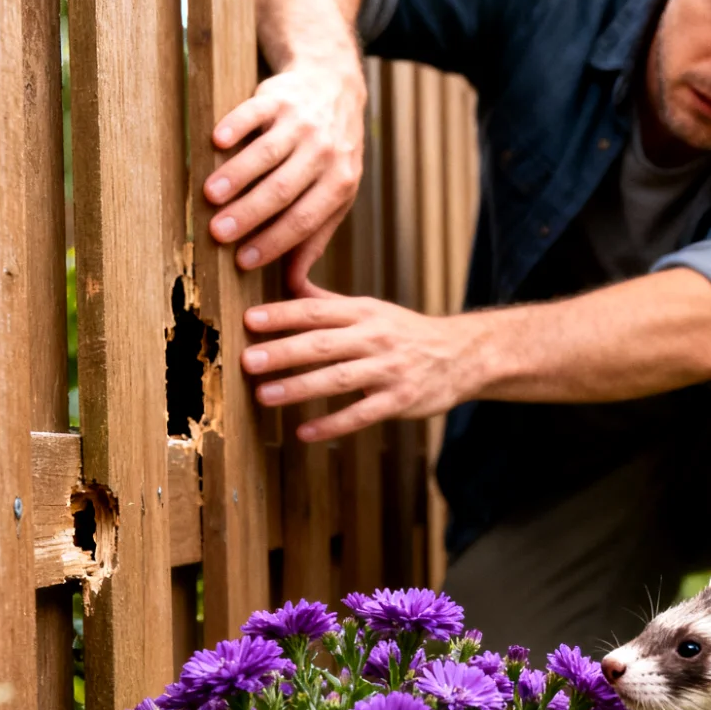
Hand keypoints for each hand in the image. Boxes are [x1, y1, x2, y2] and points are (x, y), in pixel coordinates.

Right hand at [205, 59, 366, 290]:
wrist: (335, 88)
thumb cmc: (332, 155)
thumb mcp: (337, 196)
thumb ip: (316, 238)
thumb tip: (296, 288)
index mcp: (339, 183)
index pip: (304, 220)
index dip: (273, 242)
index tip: (242, 261)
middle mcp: (324, 153)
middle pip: (282, 190)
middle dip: (249, 215)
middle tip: (217, 234)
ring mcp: (302, 123)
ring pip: (266, 154)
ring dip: (236, 176)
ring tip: (209, 196)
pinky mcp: (278, 97)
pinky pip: (254, 113)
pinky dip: (235, 127)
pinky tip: (215, 143)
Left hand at [243, 287, 489, 441]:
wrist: (462, 355)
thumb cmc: (405, 332)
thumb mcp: (371, 309)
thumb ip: (327, 300)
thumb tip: (285, 277)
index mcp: (365, 312)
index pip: (317, 310)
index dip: (282, 314)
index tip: (249, 320)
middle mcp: (376, 338)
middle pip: (323, 344)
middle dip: (283, 352)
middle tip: (248, 361)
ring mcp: (390, 370)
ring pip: (338, 379)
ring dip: (299, 388)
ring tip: (264, 395)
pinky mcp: (401, 400)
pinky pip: (362, 414)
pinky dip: (333, 425)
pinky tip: (305, 432)